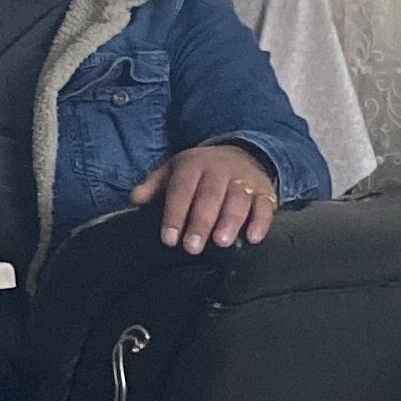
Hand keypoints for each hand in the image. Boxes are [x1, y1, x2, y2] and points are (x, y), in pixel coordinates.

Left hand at [131, 142, 278, 254]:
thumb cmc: (201, 171)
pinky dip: (261, 221)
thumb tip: (134, 199)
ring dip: (230, 220)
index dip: (174, 214)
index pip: (181, 189)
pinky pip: (265, 205)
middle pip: (210, 195)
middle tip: (192, 247)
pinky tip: (253, 237)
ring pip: (238, 199)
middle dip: (201, 221)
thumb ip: (154, 185)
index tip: (168, 238)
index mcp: (193, 165)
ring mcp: (244, 180)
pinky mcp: (265, 191)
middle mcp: (219, 171)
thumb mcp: (174, 171)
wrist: (241, 154)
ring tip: (222, 241)